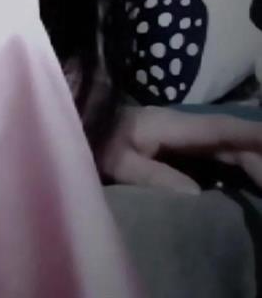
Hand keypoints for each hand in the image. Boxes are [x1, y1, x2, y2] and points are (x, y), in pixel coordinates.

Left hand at [97, 104, 261, 194]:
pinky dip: (233, 163)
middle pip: (227, 138)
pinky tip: (243, 179)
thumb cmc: (94, 141)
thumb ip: (154, 176)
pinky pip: (212, 152)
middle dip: (255, 155)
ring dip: (247, 159)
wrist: (76, 124)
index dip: (249, 135)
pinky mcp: (173, 145)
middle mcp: (179, 125)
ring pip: (222, 143)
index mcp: (169, 125)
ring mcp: (177, 133)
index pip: (218, 129)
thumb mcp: (118, 162)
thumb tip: (197, 194)